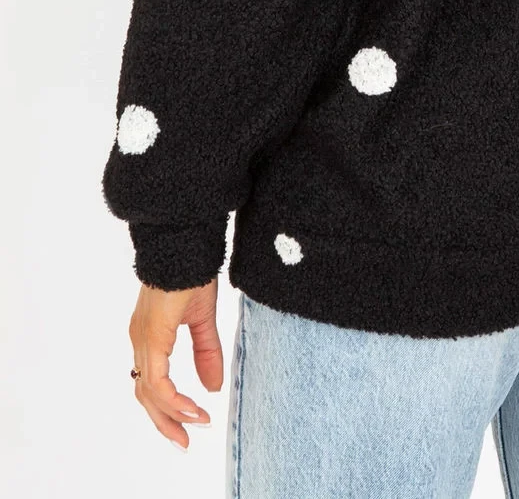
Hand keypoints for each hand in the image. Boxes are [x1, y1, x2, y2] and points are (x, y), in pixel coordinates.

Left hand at [128, 279, 222, 448]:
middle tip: (186, 441)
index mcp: (150, 338)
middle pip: (145, 395)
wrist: (184, 242)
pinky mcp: (151, 337)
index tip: (194, 422)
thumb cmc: (191, 273)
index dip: (169, 407)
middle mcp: (140, 342)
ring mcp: (142, 340)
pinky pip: (156, 379)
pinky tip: (191, 407)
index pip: (152, 384)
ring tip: (196, 423)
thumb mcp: (204, 319)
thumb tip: (213, 387)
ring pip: (149, 391)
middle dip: (166, 421)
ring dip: (172, 413)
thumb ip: (207, 352)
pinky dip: (173, 397)